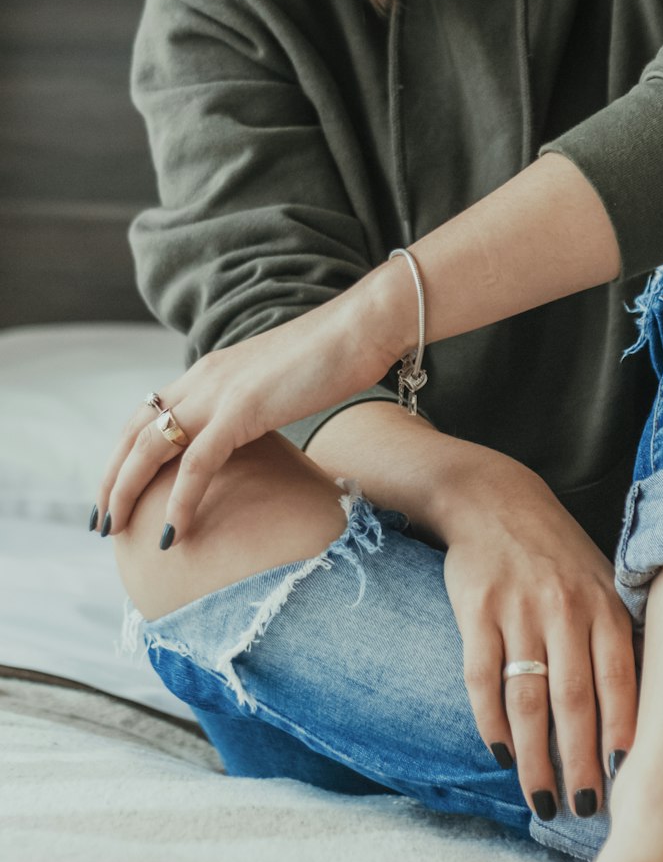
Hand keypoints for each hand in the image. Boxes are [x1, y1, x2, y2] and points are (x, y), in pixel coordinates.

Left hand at [92, 288, 400, 544]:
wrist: (361, 328)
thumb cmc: (335, 357)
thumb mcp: (278, 384)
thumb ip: (255, 405)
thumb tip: (252, 437)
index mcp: (210, 371)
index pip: (147, 413)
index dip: (125, 453)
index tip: (117, 489)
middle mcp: (204, 377)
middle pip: (135, 432)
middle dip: (112, 478)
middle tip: (102, 521)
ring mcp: (219, 391)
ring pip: (150, 447)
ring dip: (127, 491)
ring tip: (116, 530)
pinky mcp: (242, 409)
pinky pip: (196, 464)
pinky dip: (179, 501)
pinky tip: (172, 533)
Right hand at [440, 461, 638, 821]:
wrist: (493, 498)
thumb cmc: (556, 551)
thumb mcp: (600, 578)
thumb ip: (619, 632)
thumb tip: (652, 698)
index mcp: (601, 602)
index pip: (619, 678)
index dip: (624, 731)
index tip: (631, 779)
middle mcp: (562, 608)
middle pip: (574, 699)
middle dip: (581, 761)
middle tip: (586, 809)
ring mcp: (517, 610)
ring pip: (528, 699)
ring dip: (535, 757)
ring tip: (543, 800)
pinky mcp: (476, 611)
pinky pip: (482, 678)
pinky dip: (491, 722)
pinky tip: (500, 753)